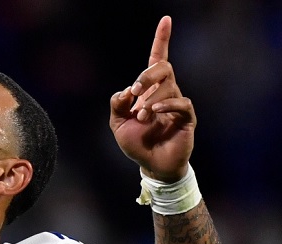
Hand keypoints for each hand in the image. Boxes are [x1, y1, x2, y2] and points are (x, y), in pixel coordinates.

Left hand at [109, 16, 195, 181]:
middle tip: (134, 92)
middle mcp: (166, 92)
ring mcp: (177, 103)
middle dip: (147, 75)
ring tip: (141, 118)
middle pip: (163, 67)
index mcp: (150, 90)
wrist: (151, 165)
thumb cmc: (136, 143)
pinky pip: (180, 102)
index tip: (166, 19)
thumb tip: (125, 91)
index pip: (157, 59)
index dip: (161, 39)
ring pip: (169, 86)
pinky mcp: (187, 117)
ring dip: (150, 101)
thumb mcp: (117, 124)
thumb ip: (116, 105)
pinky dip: (165, 105)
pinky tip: (153, 113)